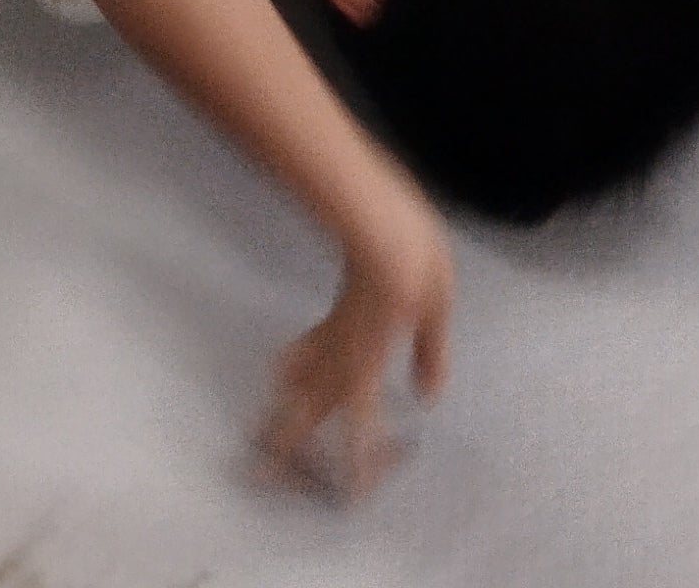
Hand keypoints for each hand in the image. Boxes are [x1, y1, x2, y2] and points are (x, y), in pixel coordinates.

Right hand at [258, 188, 451, 501]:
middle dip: (288, 441)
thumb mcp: (437, 304)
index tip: (348, 491)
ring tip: (262, 434)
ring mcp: (333, 330)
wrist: (376, 208)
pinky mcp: (335, 311)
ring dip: (283, 408)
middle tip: (260, 473)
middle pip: (311, 405)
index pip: (359, 419)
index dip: (354, 458)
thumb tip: (428, 396)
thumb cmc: (412, 253)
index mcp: (371, 354)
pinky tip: (283, 370)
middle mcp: (344, 349)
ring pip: (303, 379)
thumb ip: (430, 352)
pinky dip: (294, 365)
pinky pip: (308, 348)